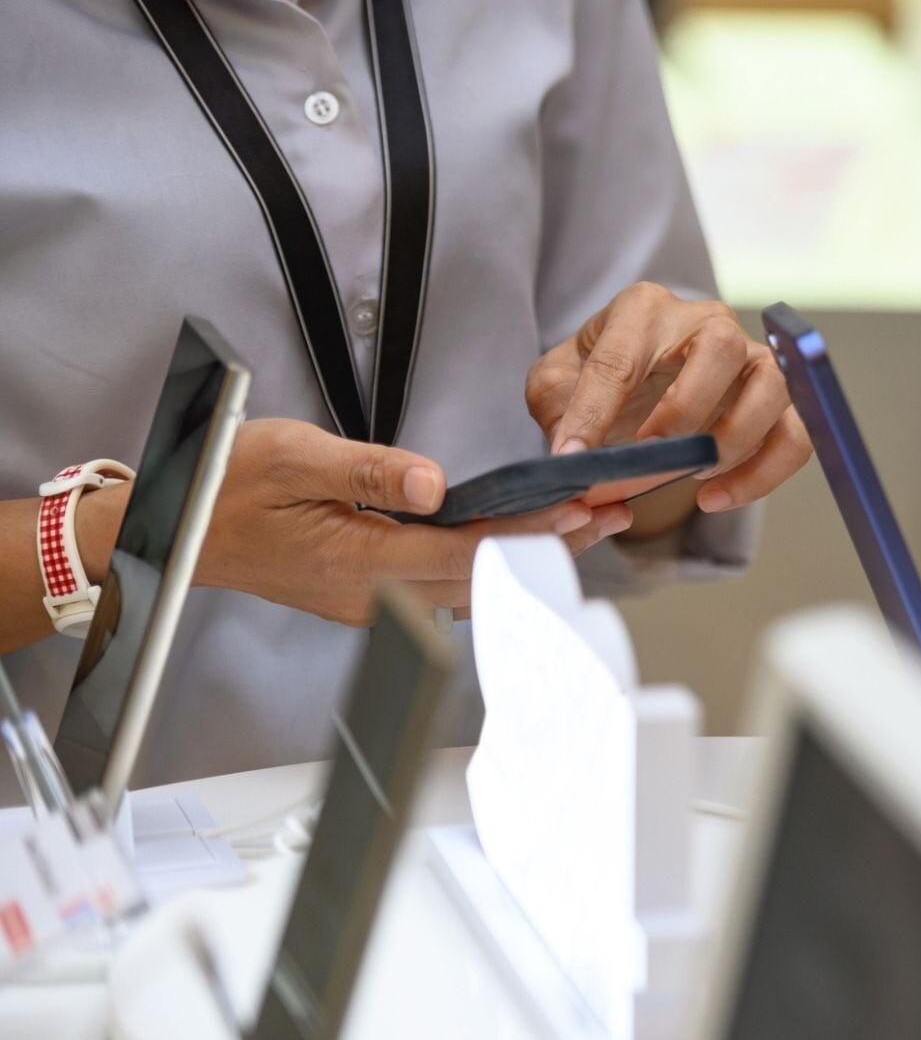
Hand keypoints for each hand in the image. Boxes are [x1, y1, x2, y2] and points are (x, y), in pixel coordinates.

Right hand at [194, 419, 629, 624]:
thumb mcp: (291, 456)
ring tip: (587, 523)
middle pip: (484, 575)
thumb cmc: (225, 488)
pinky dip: (492, 560)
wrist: (175, 529)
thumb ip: (367, 471)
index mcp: (360, 561)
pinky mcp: (372, 592)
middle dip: (551, 546)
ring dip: (528, 556)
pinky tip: (519, 537)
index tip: (577, 508)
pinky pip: (446, 583)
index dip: (528, 532)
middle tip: (611, 513)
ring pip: (471, 584)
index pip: (467, 551)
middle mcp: (375, 592)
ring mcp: (374, 598)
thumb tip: (432, 483)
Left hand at [525, 283, 811, 514]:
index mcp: (644, 309)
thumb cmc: (602, 378)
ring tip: (692, 479)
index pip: (621, 357)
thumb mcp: (557, 384)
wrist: (639, 386)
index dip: (594, 412)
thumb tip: (573, 457)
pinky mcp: (780, 400)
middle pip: (720, 348)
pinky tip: (716, 498)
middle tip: (648, 458)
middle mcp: (708, 322)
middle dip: (684, 412)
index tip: (573, 459)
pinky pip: (795, 434)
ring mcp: (752, 357)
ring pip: (773, 386)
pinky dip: (763, 473)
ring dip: (735, 440)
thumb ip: (559, 411)